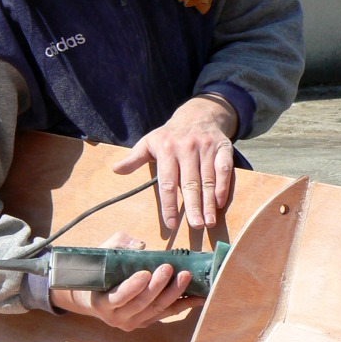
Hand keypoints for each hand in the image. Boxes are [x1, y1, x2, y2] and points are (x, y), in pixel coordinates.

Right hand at [48, 232, 203, 330]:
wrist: (93, 296)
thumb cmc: (99, 271)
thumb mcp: (103, 254)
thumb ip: (119, 246)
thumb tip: (141, 246)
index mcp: (103, 302)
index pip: (119, 296)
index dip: (133, 286)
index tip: (145, 272)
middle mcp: (117, 318)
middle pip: (142, 303)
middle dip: (158, 286)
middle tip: (170, 268)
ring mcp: (133, 323)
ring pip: (156, 310)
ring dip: (174, 294)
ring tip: (186, 276)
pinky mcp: (146, 323)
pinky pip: (165, 314)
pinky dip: (182, 305)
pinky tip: (197, 296)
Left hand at [112, 95, 237, 229]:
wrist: (197, 114)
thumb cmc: (169, 135)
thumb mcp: (149, 142)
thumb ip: (134, 158)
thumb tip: (116, 170)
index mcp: (166, 149)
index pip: (167, 182)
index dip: (169, 205)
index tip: (171, 224)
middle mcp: (187, 147)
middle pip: (190, 182)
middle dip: (193, 207)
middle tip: (195, 226)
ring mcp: (206, 147)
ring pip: (208, 179)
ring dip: (209, 202)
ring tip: (209, 222)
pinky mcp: (223, 147)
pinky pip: (224, 169)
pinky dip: (223, 186)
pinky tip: (220, 203)